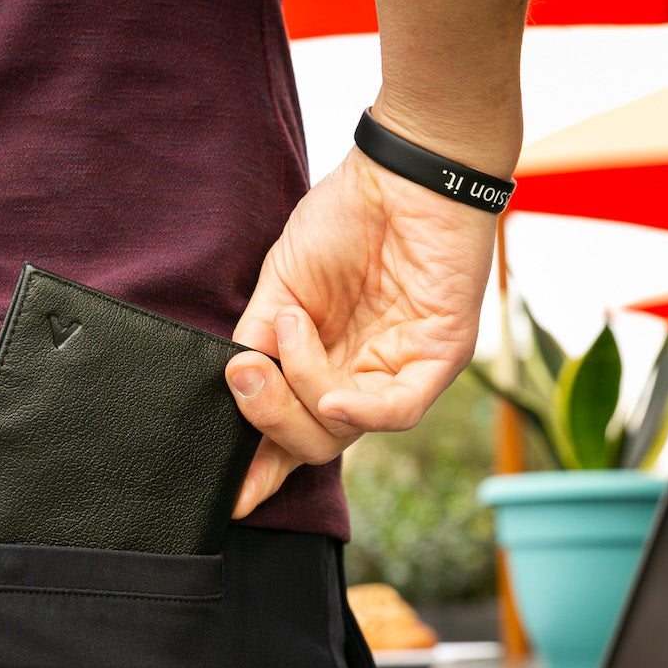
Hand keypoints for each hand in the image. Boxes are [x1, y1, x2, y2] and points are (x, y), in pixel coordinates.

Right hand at [226, 146, 499, 517]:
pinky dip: (359, 413)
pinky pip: (398, 411)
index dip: (260, 468)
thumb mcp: (279, 291)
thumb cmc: (343, 221)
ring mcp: (399, 372)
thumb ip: (257, 347)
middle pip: (313, 443)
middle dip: (269, 421)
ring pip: (345, 431)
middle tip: (244, 379)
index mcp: (322, 368)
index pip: (292, 431)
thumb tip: (230, 396)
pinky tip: (331, 396)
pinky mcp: (440, 357)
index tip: (227, 498)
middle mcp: (360, 379)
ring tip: (287, 334)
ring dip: (302, 394)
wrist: (400, 169)